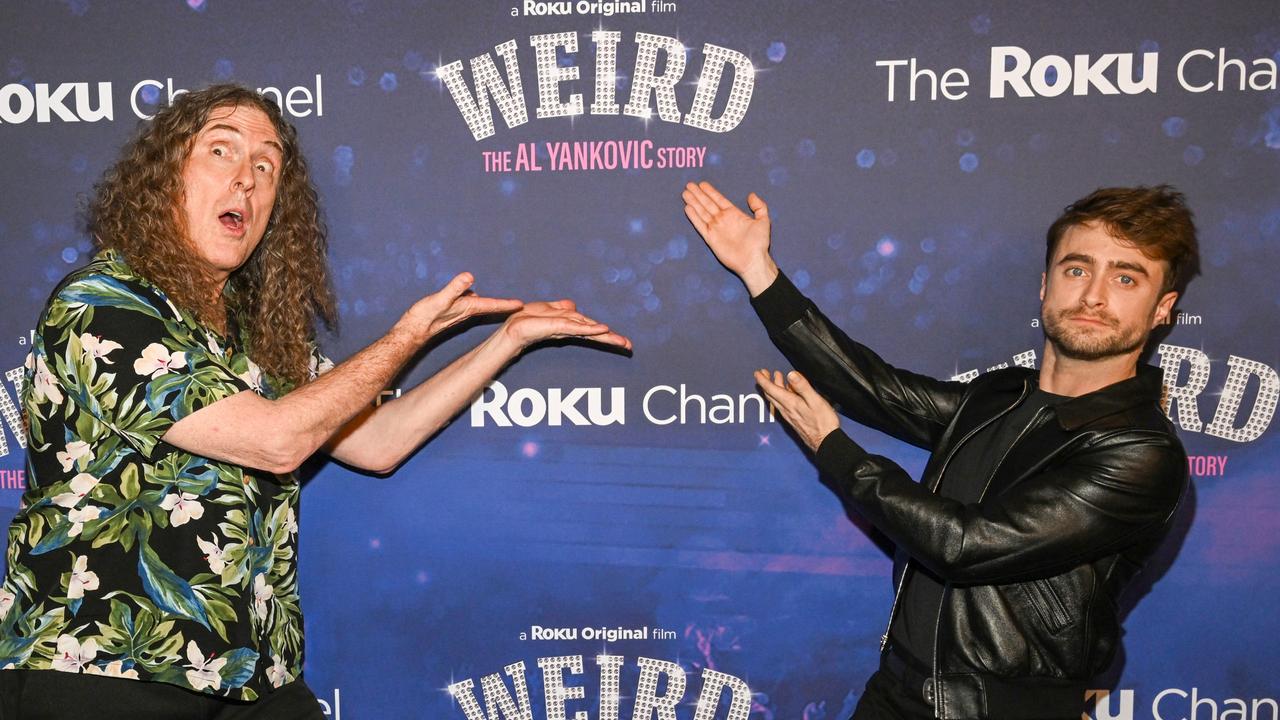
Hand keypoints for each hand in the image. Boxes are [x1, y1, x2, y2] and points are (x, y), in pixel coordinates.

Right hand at [400, 273, 523, 340]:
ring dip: (493, 303)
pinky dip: (475, 298)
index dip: (507, 304)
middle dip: (505, 305)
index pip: (492, 304)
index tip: (522, 305)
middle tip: (521, 304)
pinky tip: (475, 294)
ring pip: (481, 304)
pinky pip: (469, 302)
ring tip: (506, 301)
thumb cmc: (424, 317)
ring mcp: (460, 311)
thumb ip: (454, 288)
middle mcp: (467, 310)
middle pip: (491, 306)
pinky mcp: (452, 310)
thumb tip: (469, 276)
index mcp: (468, 307)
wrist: (412, 331)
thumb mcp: (439, 299)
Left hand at [499, 299, 632, 351]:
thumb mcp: (547, 309)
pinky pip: (576, 327)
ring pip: (588, 330)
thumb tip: (574, 306)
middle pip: (593, 332)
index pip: (591, 329)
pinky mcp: (555, 326)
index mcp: (568, 325)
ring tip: (622, 342)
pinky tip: (603, 329)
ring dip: (606, 335)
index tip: (623, 342)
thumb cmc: (526, 321)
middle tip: (629, 345)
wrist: (511, 330)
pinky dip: (590, 329)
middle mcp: (568, 328)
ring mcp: (562, 328)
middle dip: (611, 338)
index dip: (606, 334)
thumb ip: (561, 308)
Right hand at [682, 181, 777, 294]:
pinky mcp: (710, 238)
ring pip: (702, 212)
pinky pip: (700, 225)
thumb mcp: (763, 221)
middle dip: (698, 194)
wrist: (753, 260)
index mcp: (733, 214)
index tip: (702, 184)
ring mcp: (715, 228)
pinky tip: (688, 208)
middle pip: (707, 204)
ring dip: (693, 202)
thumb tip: (751, 195)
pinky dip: (694, 217)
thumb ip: (759, 206)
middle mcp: (722, 219)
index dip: (710, 192)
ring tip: (685, 193)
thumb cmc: (759, 243)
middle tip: (689, 185)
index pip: (719, 199)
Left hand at [754, 369, 839, 451]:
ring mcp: (789, 415)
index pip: (771, 389)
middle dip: (765, 382)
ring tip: (776, 377)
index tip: (757, 372)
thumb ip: (803, 387)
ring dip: (774, 387)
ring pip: (776, 399)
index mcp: (790, 403)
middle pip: (771, 394)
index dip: (763, 380)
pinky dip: (781, 395)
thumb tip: (791, 375)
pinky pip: (782, 405)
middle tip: (763, 373)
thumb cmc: (823, 423)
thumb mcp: (815, 401)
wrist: (825, 442)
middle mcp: (786, 410)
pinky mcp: (793, 420)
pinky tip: (787, 393)